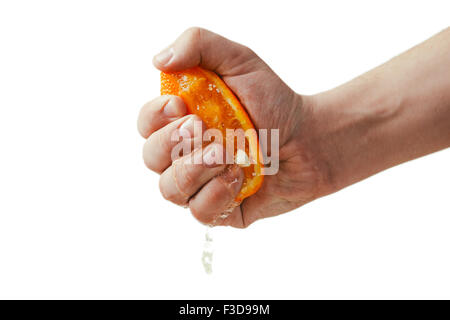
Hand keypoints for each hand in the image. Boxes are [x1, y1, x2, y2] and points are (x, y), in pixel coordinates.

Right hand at [138, 28, 331, 227]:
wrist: (309, 140)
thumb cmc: (273, 101)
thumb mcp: (240, 61)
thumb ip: (199, 45)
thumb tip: (159, 61)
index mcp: (182, 121)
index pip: (147, 124)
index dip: (155, 117)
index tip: (182, 105)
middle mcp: (185, 154)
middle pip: (151, 158)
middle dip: (173, 143)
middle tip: (204, 127)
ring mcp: (200, 184)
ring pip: (170, 189)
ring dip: (196, 169)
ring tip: (229, 152)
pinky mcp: (219, 209)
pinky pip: (199, 212)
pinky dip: (217, 194)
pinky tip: (240, 176)